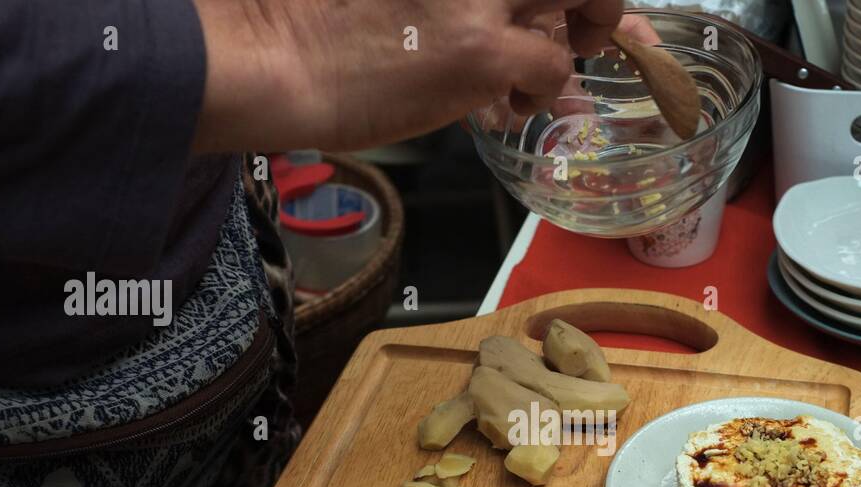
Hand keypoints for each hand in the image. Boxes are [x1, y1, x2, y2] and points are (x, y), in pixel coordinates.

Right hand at [192, 0, 624, 153]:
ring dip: (581, 36)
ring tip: (543, 70)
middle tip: (580, 27)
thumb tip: (499, 9)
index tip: (556, 8)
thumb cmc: (319, 20)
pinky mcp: (483, 51)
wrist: (278, 56)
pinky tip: (510, 104)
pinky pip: (553, 67)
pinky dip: (542, 91)